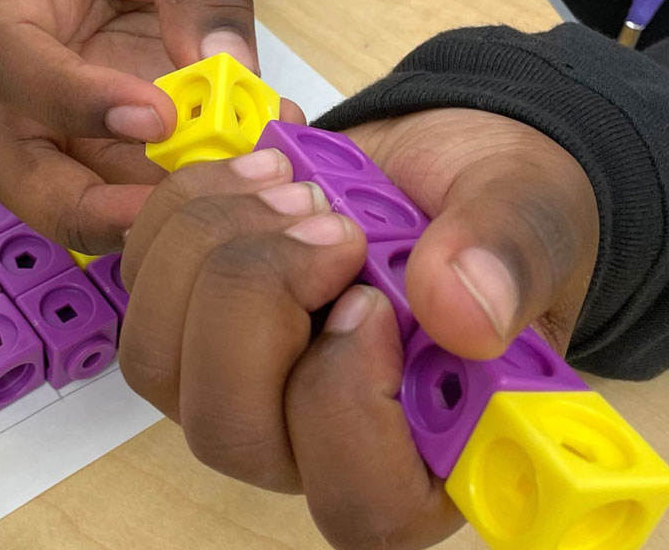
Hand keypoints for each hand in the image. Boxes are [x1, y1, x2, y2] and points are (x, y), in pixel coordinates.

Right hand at [0, 0, 301, 253]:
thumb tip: (225, 69)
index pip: (10, 61)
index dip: (70, 102)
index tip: (153, 118)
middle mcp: (25, 64)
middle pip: (17, 163)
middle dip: (82, 207)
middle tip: (165, 218)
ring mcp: (66, 106)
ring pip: (72, 191)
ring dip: (144, 213)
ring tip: (226, 198)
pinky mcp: (112, 128)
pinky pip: (136, 179)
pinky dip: (187, 192)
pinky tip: (249, 170)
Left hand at [118, 108, 598, 549]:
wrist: (429, 164)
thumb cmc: (486, 210)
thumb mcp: (530, 213)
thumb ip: (509, 258)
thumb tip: (461, 314)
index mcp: (420, 452)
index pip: (360, 504)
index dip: (346, 410)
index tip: (373, 303)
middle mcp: (309, 439)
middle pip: (228, 432)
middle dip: (257, 302)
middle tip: (328, 219)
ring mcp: (235, 384)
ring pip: (157, 360)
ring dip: (209, 248)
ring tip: (290, 180)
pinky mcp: (185, 319)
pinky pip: (137, 282)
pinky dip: (183, 209)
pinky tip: (254, 167)